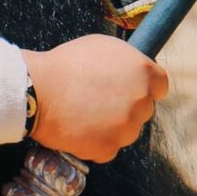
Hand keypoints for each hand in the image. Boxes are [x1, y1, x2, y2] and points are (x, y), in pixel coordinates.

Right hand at [22, 36, 167, 163]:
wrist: (36, 89)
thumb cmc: (65, 64)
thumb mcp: (103, 46)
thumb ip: (128, 61)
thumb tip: (135, 71)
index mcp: (144, 73)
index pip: (160, 86)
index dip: (143, 86)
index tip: (127, 88)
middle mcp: (141, 101)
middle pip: (143, 110)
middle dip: (126, 106)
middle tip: (98, 100)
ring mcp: (127, 128)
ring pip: (126, 131)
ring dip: (111, 126)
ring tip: (83, 113)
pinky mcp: (109, 149)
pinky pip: (107, 148)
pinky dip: (94, 142)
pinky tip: (77, 127)